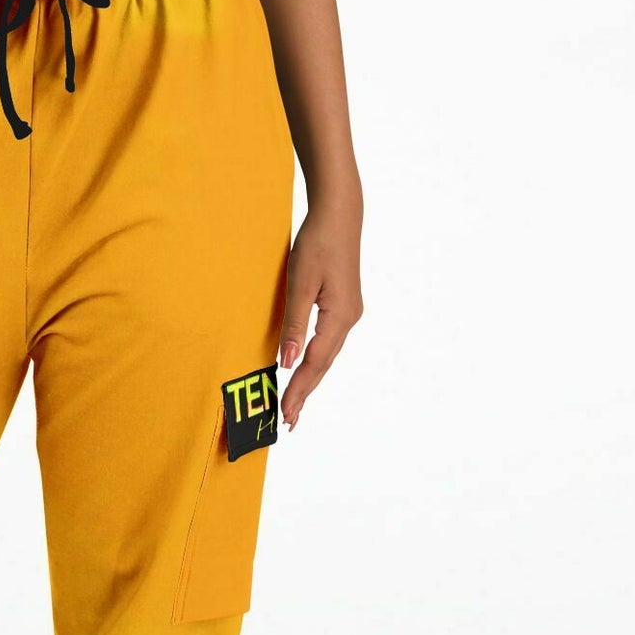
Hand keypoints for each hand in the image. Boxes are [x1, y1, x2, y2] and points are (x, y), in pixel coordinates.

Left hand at [278, 196, 364, 429]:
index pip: (314, 363)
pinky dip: (315, 361)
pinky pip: (327, 342)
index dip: (298, 390)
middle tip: (288, 421)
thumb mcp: (299, 283)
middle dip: (305, 392)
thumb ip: (293, 325)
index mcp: (340, 317)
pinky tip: (305, 370)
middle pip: (323, 364)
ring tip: (294, 403)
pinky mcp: (342, 306)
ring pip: (326, 355)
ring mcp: (348, 313)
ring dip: (310, 379)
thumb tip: (286, 362)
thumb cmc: (317, 242)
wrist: (339, 213)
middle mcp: (349, 319)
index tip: (285, 414)